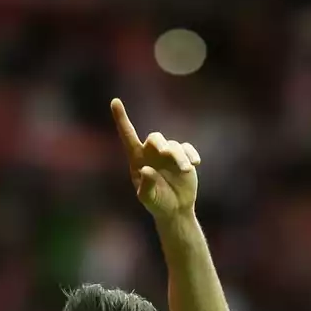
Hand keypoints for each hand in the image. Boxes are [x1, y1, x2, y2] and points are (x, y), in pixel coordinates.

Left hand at [111, 98, 198, 219]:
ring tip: (186, 170)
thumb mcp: (148, 199)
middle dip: (161, 144)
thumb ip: (146, 186)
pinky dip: (191, 154)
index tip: (115, 101)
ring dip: (180, 157)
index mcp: (137, 159)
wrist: (175, 208)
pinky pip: (187, 148)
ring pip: (174, 146)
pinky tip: (195, 163)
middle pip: (155, 138)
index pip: (128, 136)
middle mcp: (152, 152)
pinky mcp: (184, 156)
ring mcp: (168, 154)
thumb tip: (147, 170)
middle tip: (167, 153)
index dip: (121, 119)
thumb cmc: (157, 203)